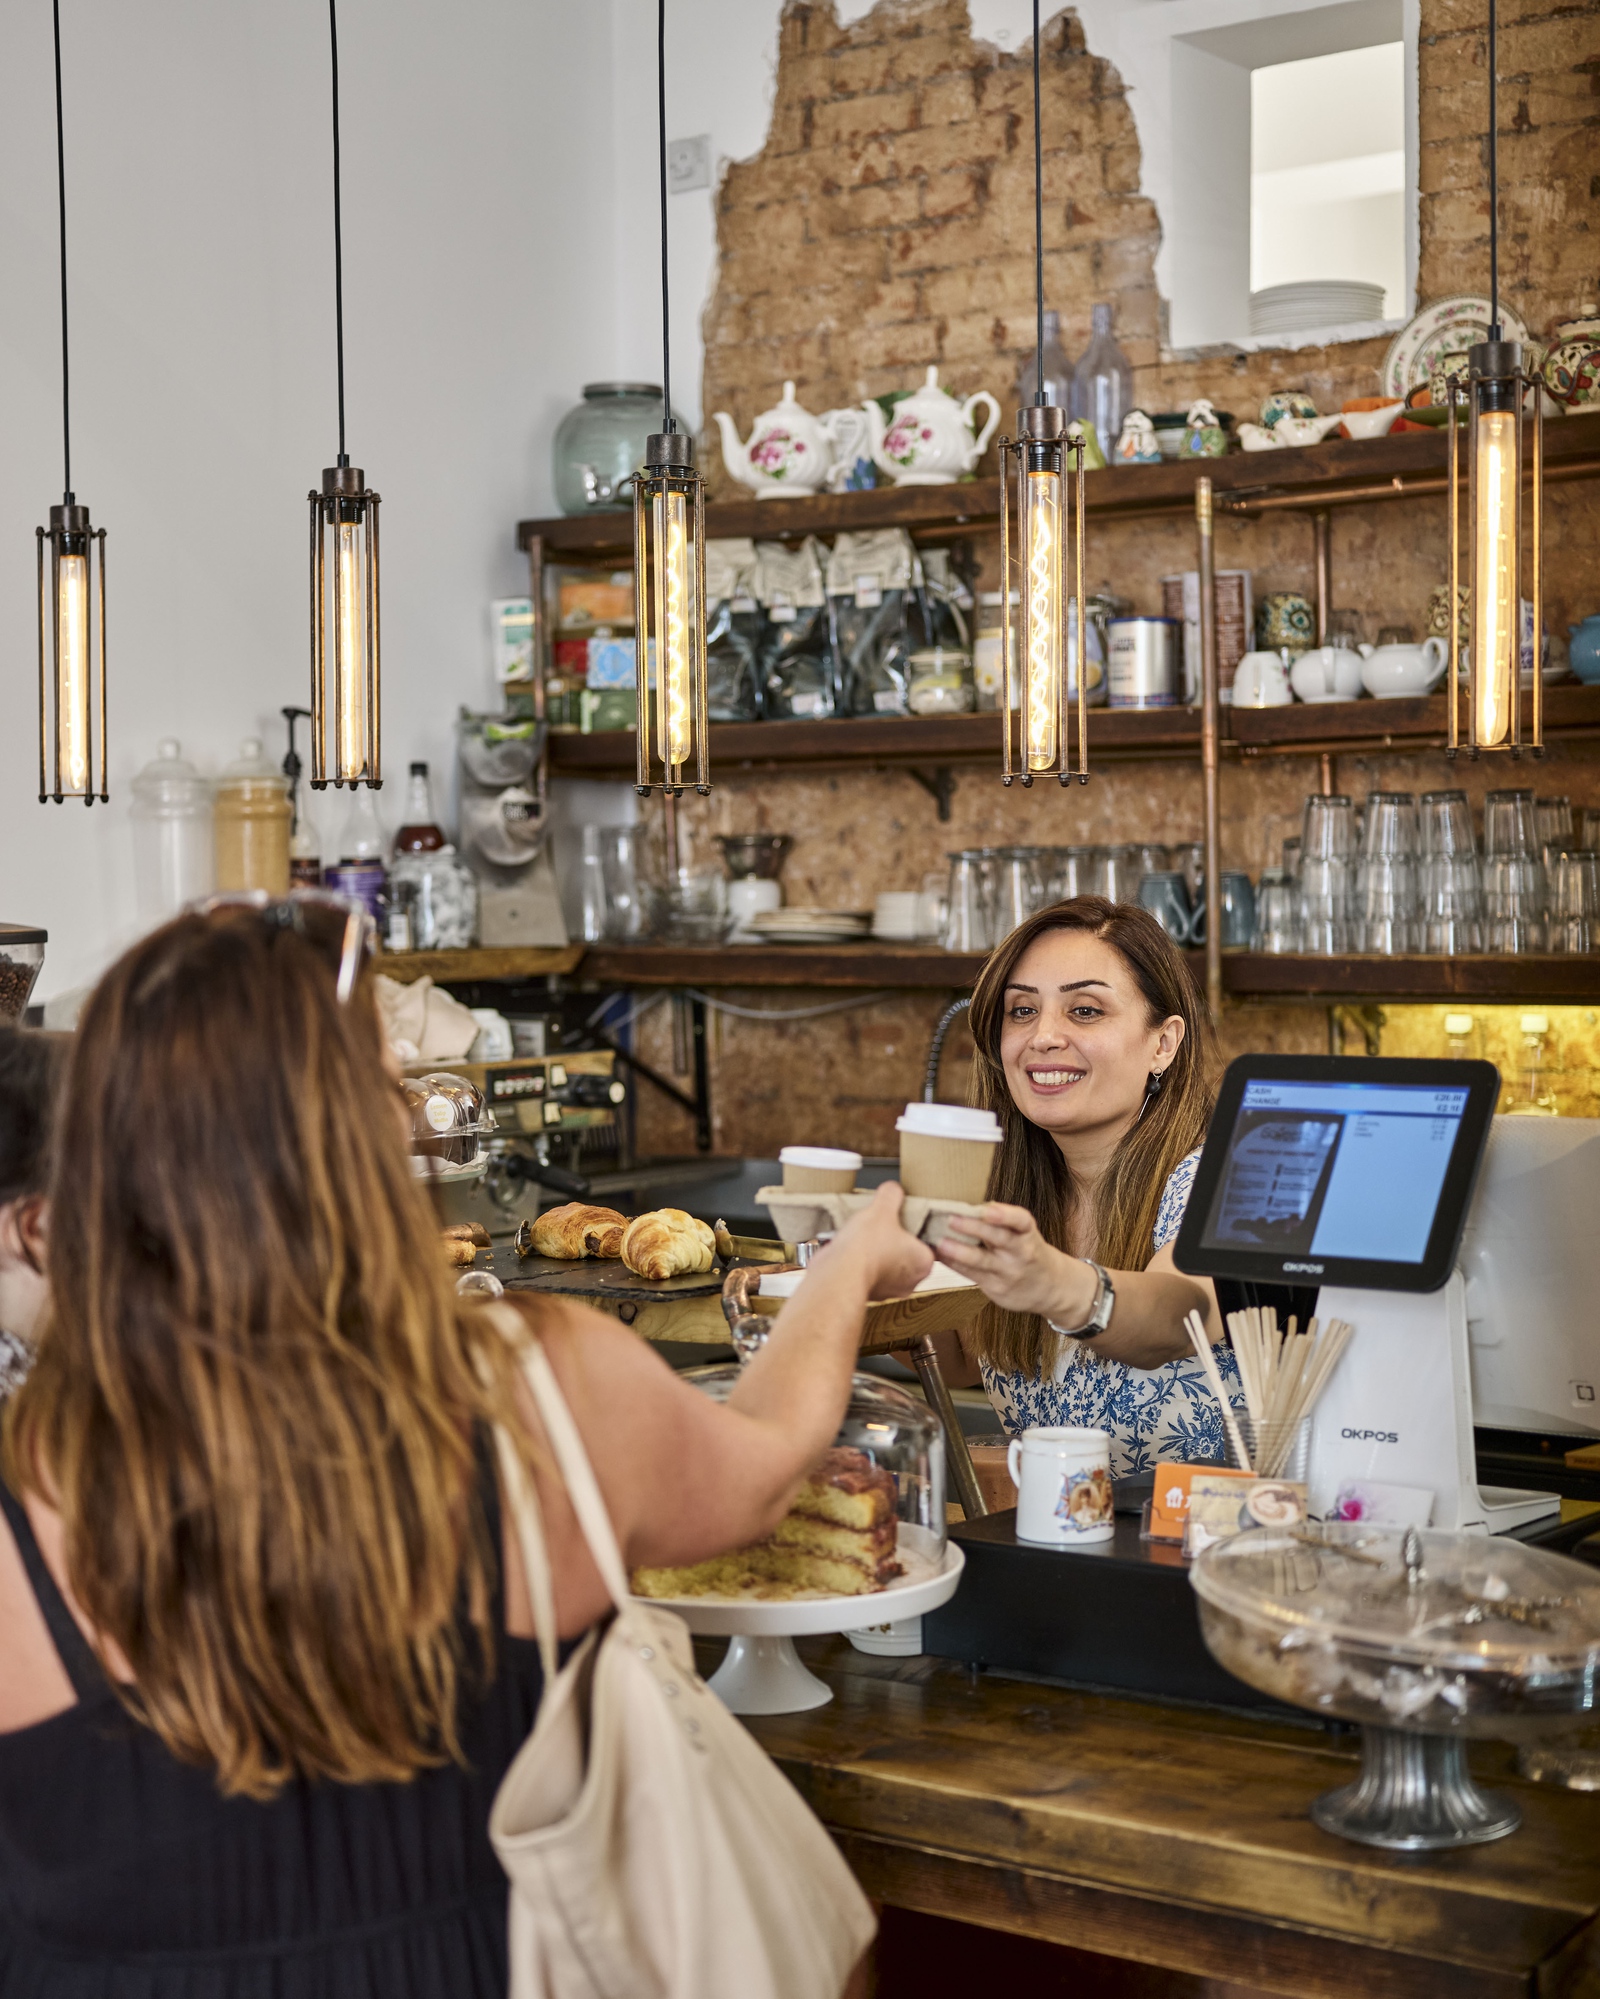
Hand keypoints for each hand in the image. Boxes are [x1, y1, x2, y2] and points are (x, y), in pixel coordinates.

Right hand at [816, 1180, 932, 1299]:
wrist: (838, 1272)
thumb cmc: (866, 1248)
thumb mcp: (882, 1208)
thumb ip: (891, 1195)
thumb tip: (892, 1190)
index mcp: (923, 1261)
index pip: (927, 1243)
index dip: (914, 1229)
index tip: (903, 1221)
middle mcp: (910, 1281)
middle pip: (906, 1254)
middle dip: (893, 1242)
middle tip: (882, 1228)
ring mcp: (888, 1291)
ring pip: (886, 1266)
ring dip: (876, 1254)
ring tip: (863, 1238)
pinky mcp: (868, 1294)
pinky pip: (867, 1274)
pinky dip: (860, 1264)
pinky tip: (852, 1250)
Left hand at [936, 1202, 1093, 1321]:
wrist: (1051, 1288)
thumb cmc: (1029, 1252)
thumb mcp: (1025, 1234)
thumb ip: (1002, 1222)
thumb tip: (965, 1207)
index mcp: (1028, 1234)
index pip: (1021, 1221)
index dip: (1005, 1214)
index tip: (988, 1209)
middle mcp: (1021, 1253)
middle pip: (999, 1239)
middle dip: (974, 1228)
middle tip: (952, 1219)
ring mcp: (1008, 1273)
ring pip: (982, 1261)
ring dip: (959, 1251)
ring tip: (940, 1243)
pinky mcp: (996, 1289)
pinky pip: (972, 1275)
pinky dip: (954, 1264)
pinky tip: (940, 1256)